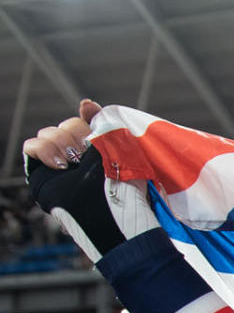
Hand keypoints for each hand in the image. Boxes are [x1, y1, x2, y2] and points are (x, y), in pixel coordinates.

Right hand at [22, 100, 142, 261]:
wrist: (112, 210)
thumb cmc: (123, 185)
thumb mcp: (119, 151)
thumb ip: (103, 124)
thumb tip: (84, 103)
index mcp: (97, 150)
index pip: (84, 122)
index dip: (87, 118)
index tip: (91, 117)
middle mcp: (77, 156)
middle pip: (65, 126)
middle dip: (75, 134)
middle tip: (86, 152)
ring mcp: (58, 164)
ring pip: (48, 133)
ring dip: (61, 143)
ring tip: (74, 163)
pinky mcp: (42, 174)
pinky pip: (31, 147)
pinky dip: (43, 150)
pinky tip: (60, 165)